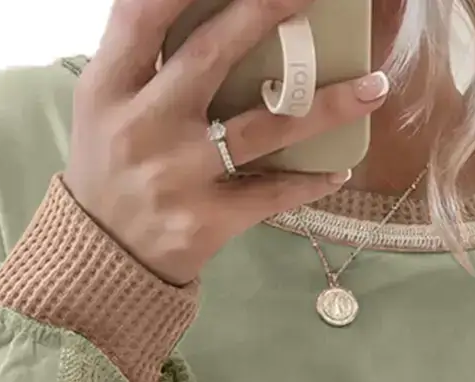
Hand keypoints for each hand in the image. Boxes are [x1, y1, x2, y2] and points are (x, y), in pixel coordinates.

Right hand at [67, 0, 391, 284]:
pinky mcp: (204, 222)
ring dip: (325, 106)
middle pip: (209, 56)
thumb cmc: (112, 166)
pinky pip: (270, 195)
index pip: (144, 14)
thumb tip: (203, 5)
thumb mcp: (106, 104)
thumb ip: (144, 55)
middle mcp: (141, 126)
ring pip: (261, 129)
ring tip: (373, 87)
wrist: (101, 263)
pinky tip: (340, 168)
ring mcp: (176, 176)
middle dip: (263, 13)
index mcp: (109, 87)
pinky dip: (309, 182)